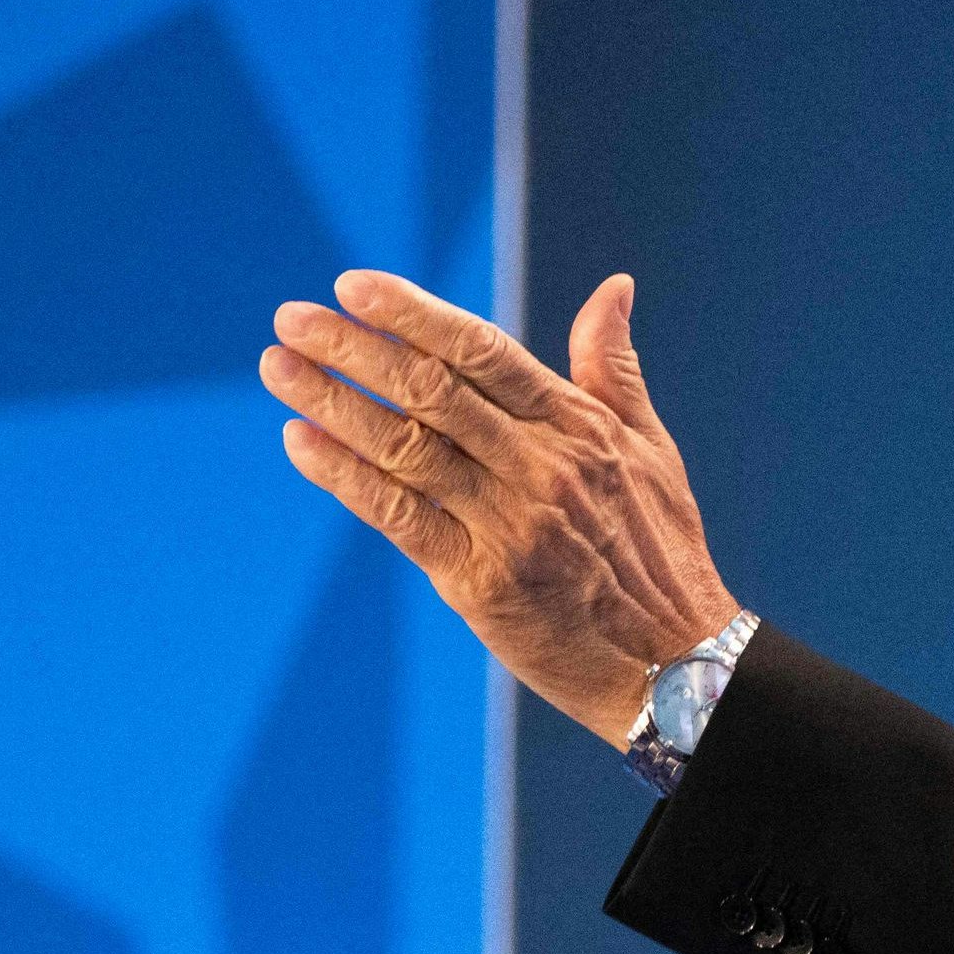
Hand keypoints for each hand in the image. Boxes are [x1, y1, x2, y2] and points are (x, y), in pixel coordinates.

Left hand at [263, 270, 739, 747]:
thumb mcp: (651, 449)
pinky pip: (399, 517)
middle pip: (431, 391)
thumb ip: (614, 367)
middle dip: (352, 349)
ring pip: (404, 448)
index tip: (354, 285)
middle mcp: (541, 467)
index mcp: (578, 426)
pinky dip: (345, 477)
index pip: (482, 350)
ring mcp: (508, 525)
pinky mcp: (479, 583)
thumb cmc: (660, 555)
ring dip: (332, 403)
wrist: (675, 668)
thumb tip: (614, 286)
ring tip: (278, 368)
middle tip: (291, 318)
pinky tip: (300, 442)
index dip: (413, 313)